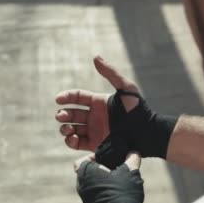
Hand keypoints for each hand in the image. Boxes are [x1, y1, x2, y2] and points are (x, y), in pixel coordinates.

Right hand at [56, 56, 179, 168]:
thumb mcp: (126, 88)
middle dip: (63, 115)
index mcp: (99, 102)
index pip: (77, 97)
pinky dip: (71, 141)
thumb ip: (111, 73)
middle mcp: (94, 116)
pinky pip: (77, 144)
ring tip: (67, 129)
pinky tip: (72, 138)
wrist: (146, 132)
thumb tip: (95, 57)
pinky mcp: (96, 145)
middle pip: (71, 113)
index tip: (58, 99)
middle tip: (61, 117)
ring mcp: (94, 131)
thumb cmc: (138, 109)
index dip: (66, 97)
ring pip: (72, 129)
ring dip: (64, 129)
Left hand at [75, 152, 143, 202]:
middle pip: (89, 172)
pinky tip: (120, 194)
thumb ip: (132, 158)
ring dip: (105, 182)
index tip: (109, 159)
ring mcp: (85, 199)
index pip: (84, 160)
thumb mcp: (130, 171)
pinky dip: (106, 193)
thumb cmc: (122, 193)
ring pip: (93, 185)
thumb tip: (134, 152)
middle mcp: (81, 185)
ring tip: (121, 182)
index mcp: (85, 172)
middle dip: (103, 169)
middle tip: (118, 169)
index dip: (96, 157)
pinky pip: (97, 196)